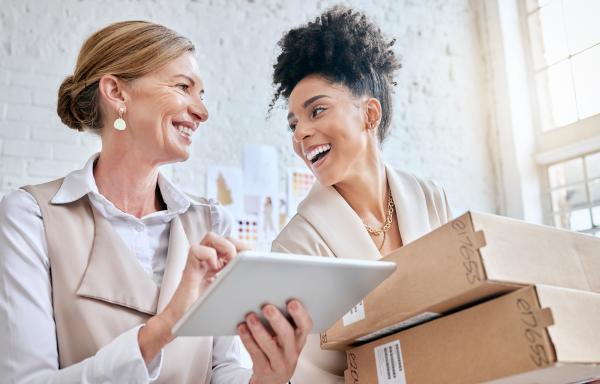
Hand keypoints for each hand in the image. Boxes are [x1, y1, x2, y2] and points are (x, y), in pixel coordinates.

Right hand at [138, 232, 248, 362]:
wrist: (181, 322)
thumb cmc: (203, 311)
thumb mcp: (227, 293)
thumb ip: (238, 283)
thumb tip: (261, 281)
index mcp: (218, 264)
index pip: (234, 244)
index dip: (245, 247)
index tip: (254, 259)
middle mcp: (208, 260)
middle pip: (224, 237)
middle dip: (238, 244)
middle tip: (243, 260)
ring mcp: (197, 263)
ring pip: (211, 237)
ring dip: (224, 246)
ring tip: (229, 262)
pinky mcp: (189, 268)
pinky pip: (197, 250)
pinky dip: (209, 255)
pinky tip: (214, 270)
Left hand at [239, 300, 312, 383]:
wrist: (274, 379)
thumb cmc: (280, 352)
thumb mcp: (288, 340)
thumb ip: (285, 323)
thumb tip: (270, 300)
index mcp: (299, 340)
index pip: (306, 326)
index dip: (300, 314)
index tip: (292, 302)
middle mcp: (291, 351)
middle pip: (287, 335)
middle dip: (277, 320)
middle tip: (267, 307)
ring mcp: (279, 362)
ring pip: (269, 345)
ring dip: (258, 329)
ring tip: (250, 317)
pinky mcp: (265, 369)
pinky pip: (255, 352)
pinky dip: (247, 339)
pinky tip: (242, 328)